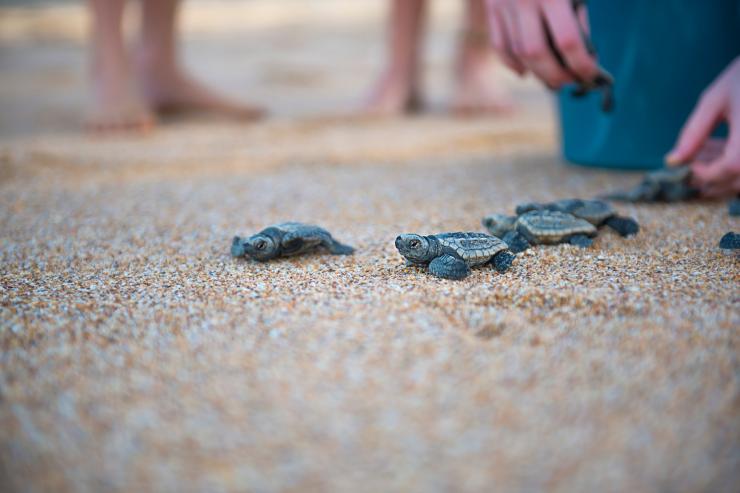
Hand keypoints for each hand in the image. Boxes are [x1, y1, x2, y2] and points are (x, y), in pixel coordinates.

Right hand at [485, 0, 598, 87]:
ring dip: (537, 73)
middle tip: (572, 82)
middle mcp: (523, 0)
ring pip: (517, 54)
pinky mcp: (491, 6)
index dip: (581, 64)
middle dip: (557, 75)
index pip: (567, 41)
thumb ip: (577, 14)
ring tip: (554, 80)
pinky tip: (525, 72)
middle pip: (537, 55)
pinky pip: (499, 44)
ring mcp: (502, 5)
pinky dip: (512, 63)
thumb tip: (581, 52)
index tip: (591, 74)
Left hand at [666, 57, 739, 196]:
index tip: (689, 165)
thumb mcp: (714, 100)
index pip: (731, 166)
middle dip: (711, 177)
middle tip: (691, 163)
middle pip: (738, 178)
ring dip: (721, 174)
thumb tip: (672, 161)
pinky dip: (731, 165)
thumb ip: (693, 132)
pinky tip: (715, 148)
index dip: (707, 173)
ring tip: (703, 153)